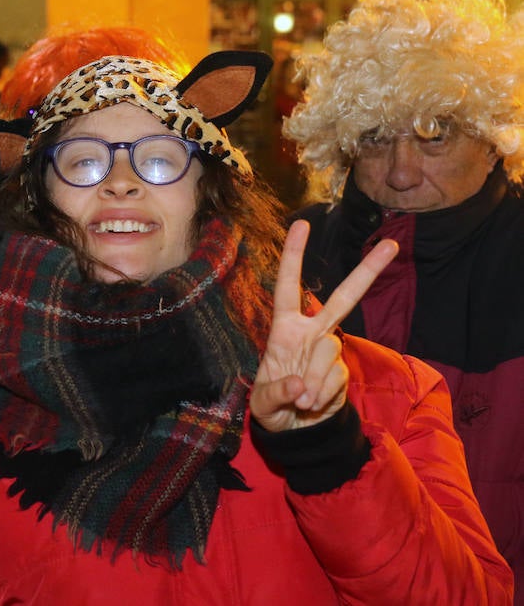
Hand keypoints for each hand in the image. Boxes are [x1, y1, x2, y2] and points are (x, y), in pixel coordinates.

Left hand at [249, 220, 397, 431]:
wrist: (294, 431)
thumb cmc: (272, 405)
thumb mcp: (263, 402)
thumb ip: (277, 392)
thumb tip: (301, 385)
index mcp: (284, 328)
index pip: (288, 286)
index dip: (293, 257)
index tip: (301, 225)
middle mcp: (311, 332)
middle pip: (342, 299)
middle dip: (367, 273)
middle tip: (393, 245)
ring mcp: (329, 351)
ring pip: (330, 349)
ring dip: (315, 378)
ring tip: (303, 401)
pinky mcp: (342, 372)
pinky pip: (336, 377)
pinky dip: (322, 394)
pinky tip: (312, 405)